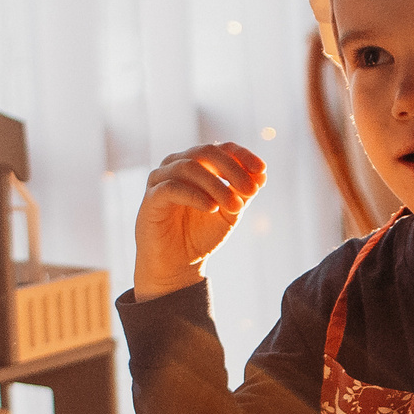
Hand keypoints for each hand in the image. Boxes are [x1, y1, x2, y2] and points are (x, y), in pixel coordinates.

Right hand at [136, 143, 263, 299]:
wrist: (177, 264)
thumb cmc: (202, 234)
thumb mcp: (230, 212)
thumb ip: (243, 193)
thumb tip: (261, 174)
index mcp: (198, 164)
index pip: (221, 148)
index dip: (242, 156)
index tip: (262, 170)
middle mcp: (177, 165)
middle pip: (206, 152)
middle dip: (233, 170)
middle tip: (251, 191)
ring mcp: (161, 178)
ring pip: (190, 167)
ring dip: (217, 186)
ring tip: (235, 207)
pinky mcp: (151, 197)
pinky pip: (172, 188)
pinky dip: (196, 196)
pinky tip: (213, 208)